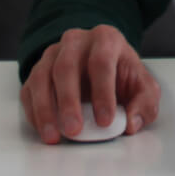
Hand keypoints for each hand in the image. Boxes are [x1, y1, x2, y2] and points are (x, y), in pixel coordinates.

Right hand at [20, 24, 159, 144]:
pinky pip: (29, 89)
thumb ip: (145, 104)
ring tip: (53, 136)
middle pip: (66, 67)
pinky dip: (33, 111)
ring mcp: (53, 54)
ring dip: (45, 109)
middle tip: (74, 130)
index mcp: (106, 39)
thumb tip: (131, 123)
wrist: (104, 67)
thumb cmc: (123, 77)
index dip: (103, 93)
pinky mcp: (37, 71)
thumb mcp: (144, 88)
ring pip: (42, 77)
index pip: (101, 62)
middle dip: (69, 101)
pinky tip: (43, 129)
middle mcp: (76, 42)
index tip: (105, 121)